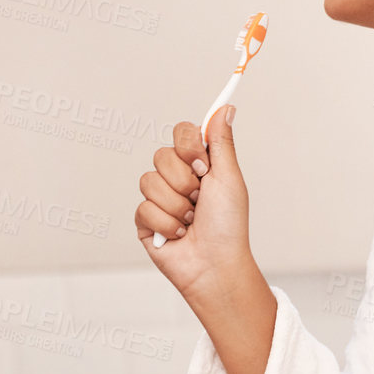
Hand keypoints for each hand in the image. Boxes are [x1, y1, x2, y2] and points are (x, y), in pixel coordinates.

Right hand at [135, 105, 254, 306]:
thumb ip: (221, 141)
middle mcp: (177, 178)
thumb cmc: (229, 226)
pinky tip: (179, 235)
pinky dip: (166, 224)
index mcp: (199, 164)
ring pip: (150, 181)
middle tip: (199, 199)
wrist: (215, 265)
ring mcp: (159, 199)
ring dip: (176, 206)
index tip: (202, 165)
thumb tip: (226, 108)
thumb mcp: (229, 178)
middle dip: (184, 181)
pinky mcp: (146, 221)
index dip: (188, 147)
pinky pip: (144, 208)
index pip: (182, 133)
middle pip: (162, 155)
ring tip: (191, 221)